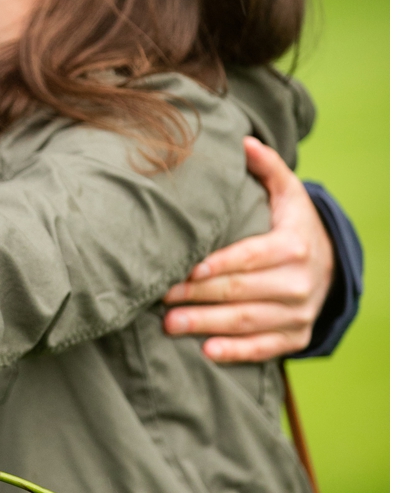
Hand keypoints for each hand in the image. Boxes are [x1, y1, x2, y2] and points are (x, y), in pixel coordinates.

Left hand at [161, 138, 332, 362]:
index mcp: (294, 245)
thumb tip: (243, 141)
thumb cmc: (291, 224)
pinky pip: (265, 348)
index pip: (252, 257)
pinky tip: (207, 351)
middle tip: (162, 297)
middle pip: (243, 291)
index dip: (221, 265)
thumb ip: (267, 168)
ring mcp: (300, 312)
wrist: (330, 263)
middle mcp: (301, 282)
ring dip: (208, 325)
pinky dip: (237, 351)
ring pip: (249, 322)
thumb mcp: (287, 194)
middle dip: (200, 296)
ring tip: (170, 324)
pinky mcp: (296, 336)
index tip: (188, 269)